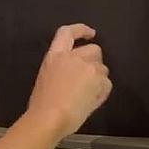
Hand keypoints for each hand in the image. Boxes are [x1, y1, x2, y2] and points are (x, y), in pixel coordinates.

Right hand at [27, 23, 111, 137]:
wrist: (50, 118)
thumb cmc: (41, 103)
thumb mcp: (46, 78)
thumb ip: (60, 69)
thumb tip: (72, 74)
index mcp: (55, 56)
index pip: (68, 33)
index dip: (81, 30)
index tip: (90, 34)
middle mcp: (74, 57)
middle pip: (94, 49)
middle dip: (94, 61)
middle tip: (86, 77)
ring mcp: (90, 68)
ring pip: (103, 68)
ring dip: (97, 79)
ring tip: (85, 95)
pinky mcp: (102, 81)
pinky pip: (106, 84)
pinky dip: (101, 92)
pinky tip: (89, 103)